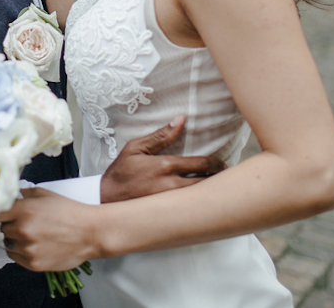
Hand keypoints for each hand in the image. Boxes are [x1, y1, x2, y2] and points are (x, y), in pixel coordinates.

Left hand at [0, 188, 98, 271]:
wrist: (90, 232)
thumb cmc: (70, 211)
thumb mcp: (45, 194)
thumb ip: (23, 193)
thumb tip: (9, 195)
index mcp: (24, 210)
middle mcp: (23, 230)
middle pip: (1, 229)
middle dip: (9, 226)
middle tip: (23, 223)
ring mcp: (27, 249)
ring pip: (7, 245)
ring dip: (15, 240)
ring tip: (33, 235)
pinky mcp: (33, 264)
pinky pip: (16, 257)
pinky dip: (21, 252)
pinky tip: (36, 244)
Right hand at [101, 115, 225, 202]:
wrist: (106, 199)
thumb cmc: (121, 172)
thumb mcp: (136, 148)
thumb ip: (160, 135)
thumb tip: (181, 119)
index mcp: (165, 166)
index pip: (201, 163)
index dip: (216, 163)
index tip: (223, 163)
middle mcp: (171, 185)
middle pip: (206, 183)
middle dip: (219, 179)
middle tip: (227, 176)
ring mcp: (170, 202)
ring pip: (201, 198)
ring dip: (212, 193)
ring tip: (221, 190)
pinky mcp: (168, 215)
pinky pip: (191, 209)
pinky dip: (200, 205)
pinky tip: (206, 204)